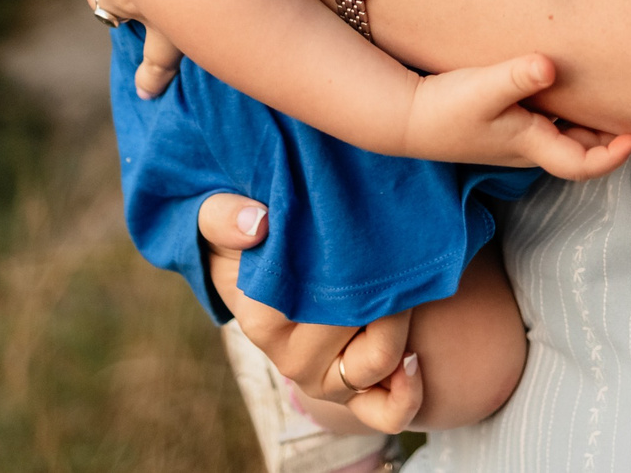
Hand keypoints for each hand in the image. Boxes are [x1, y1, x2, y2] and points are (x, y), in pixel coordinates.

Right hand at [199, 194, 425, 430]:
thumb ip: (222, 217)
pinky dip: (406, 395)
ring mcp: (317, 381)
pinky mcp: (342, 393)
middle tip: (395, 252)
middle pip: (359, 327)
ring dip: (399, 326)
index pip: (329, 298)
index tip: (370, 238)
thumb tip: (257, 224)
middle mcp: (290, 359)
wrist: (251, 276)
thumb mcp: (215, 218)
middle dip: (387, 288)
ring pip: (376, 367)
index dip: (361, 265)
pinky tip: (415, 360)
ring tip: (404, 289)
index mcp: (262, 319)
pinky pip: (384, 412)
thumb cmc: (244, 242)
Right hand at [401, 54, 630, 179]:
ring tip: (613, 98)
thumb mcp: (481, 88)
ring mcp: (517, 139)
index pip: (582, 165)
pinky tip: (570, 89)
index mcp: (530, 146)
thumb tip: (550, 66)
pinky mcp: (506, 125)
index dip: (613, 156)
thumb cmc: (444, 107)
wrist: (406, 118)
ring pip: (567, 138)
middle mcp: (528, 148)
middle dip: (609, 138)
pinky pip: (550, 125)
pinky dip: (569, 114)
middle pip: (581, 151)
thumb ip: (516, 77)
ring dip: (591, 125)